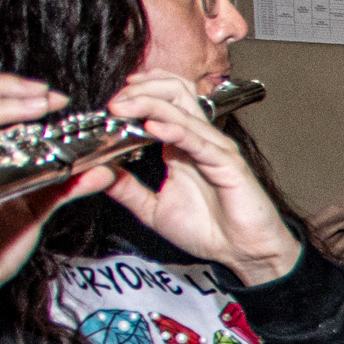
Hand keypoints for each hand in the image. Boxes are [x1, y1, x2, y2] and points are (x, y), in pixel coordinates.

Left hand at [98, 72, 299, 286]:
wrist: (243, 253)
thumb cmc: (210, 230)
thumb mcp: (153, 209)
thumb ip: (128, 190)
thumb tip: (99, 174)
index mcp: (183, 145)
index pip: (163, 100)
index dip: (137, 93)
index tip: (111, 103)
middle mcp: (199, 139)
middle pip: (174, 91)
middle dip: (141, 90)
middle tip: (114, 102)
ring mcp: (214, 148)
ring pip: (182, 109)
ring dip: (148, 103)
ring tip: (122, 107)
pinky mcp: (227, 164)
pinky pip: (197, 140)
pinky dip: (173, 130)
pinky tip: (152, 128)